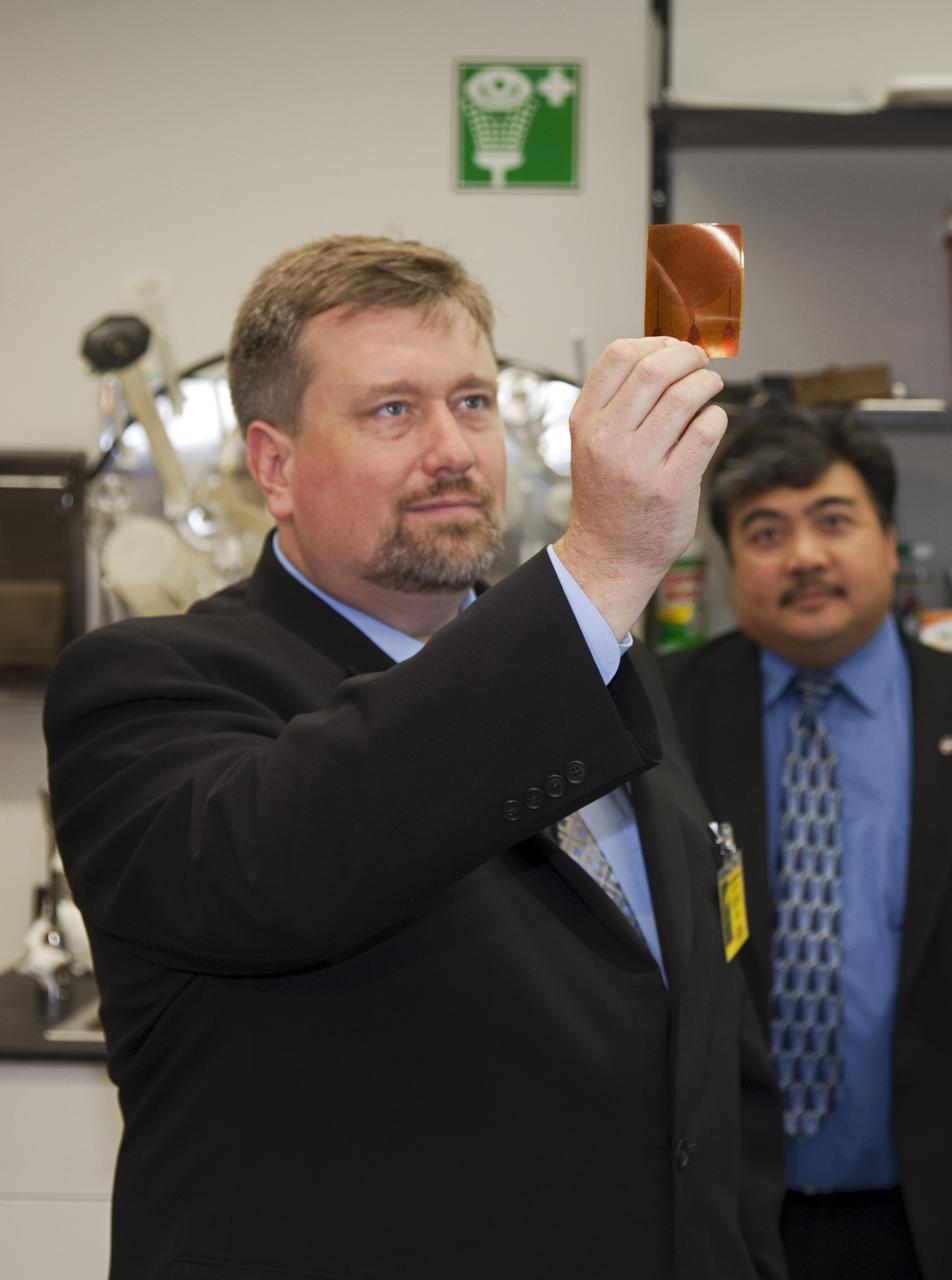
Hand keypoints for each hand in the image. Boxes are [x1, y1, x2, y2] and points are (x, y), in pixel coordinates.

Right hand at [553, 337, 725, 637]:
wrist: (609, 554)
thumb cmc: (607, 495)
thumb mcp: (591, 442)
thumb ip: (618, 401)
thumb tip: (666, 353)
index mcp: (585, 422)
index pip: (619, 356)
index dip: (655, 342)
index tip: (672, 348)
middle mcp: (608, 440)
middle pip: (655, 370)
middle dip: (688, 357)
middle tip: (700, 363)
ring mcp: (639, 465)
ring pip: (685, 396)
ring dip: (707, 384)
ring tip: (710, 388)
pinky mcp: (671, 487)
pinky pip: (706, 431)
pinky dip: (716, 417)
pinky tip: (711, 422)